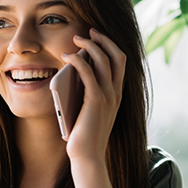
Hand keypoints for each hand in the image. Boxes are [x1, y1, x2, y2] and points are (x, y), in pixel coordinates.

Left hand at [62, 28, 125, 162]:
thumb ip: (86, 93)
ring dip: (90, 45)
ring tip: (76, 39)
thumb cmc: (84, 137)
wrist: (87, 157)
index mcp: (117, 95)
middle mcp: (116, 93)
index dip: (110, 46)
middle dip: (103, 39)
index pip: (121, 62)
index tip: (96, 37)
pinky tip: (66, 56)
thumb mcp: (88, 111)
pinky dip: (78, 59)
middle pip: (117, 55)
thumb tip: (73, 74)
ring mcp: (108, 96)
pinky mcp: (96, 100)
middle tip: (88, 31)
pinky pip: (88, 72)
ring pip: (104, 59)